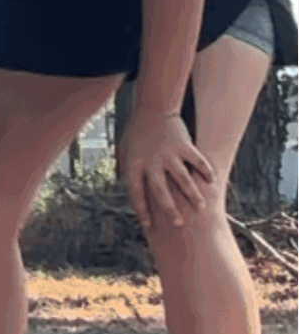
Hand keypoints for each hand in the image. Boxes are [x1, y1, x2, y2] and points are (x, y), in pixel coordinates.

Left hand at [118, 111, 215, 231]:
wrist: (152, 108)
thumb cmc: (137, 132)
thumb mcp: (123, 150)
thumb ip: (123, 168)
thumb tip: (121, 185)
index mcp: (134, 165)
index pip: (136, 194)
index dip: (142, 211)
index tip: (148, 225)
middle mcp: (152, 162)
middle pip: (161, 192)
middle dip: (170, 210)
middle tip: (179, 224)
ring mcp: (169, 153)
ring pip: (183, 180)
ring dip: (193, 195)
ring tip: (201, 208)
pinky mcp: (184, 145)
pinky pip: (198, 162)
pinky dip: (206, 172)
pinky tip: (212, 182)